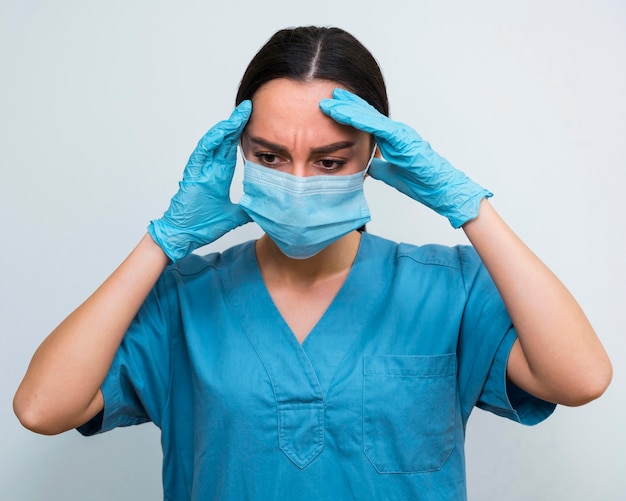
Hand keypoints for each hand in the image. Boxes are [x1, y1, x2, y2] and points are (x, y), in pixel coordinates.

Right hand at [148, 101, 251, 260]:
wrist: (183, 236)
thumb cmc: (201, 226)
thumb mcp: (233, 216)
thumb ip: (247, 209)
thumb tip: (264, 209)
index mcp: (218, 174)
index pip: (231, 148)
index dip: (241, 133)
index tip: (254, 120)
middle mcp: (209, 168)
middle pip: (224, 140)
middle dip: (236, 123)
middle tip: (249, 107)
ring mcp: (200, 170)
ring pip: (213, 142)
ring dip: (226, 128)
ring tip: (239, 114)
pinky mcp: (192, 174)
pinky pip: (201, 153)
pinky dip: (211, 141)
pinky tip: (222, 132)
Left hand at [319, 89, 490, 227]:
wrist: (443, 190)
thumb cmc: (423, 183)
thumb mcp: (392, 175)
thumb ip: (380, 167)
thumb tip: (367, 166)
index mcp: (393, 139)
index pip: (367, 122)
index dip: (349, 113)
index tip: (332, 107)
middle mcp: (396, 132)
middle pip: (366, 114)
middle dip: (346, 105)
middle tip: (326, 96)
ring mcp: (401, 133)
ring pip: (370, 117)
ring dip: (349, 109)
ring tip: (330, 102)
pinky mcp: (404, 139)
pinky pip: (379, 127)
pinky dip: (362, 119)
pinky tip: (347, 114)